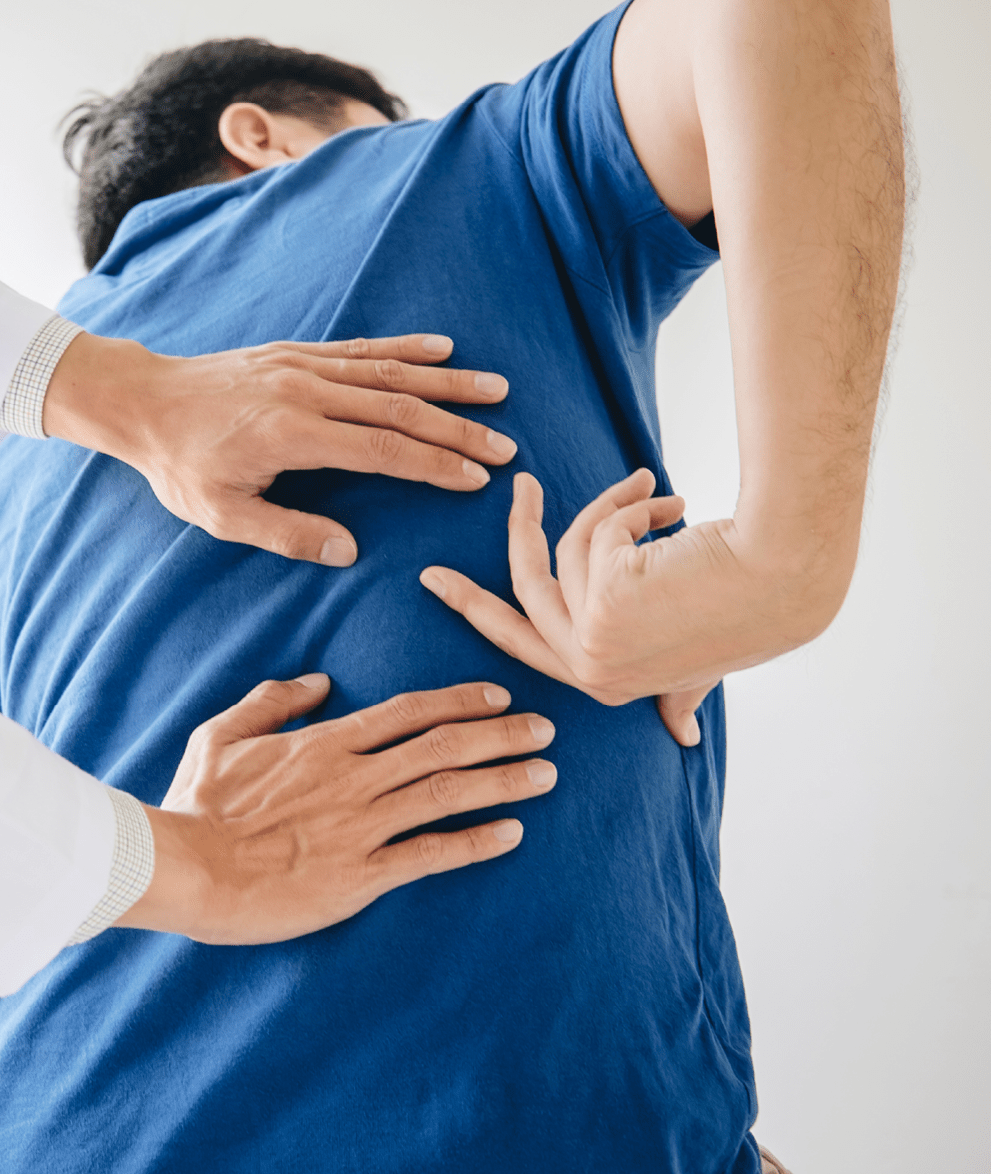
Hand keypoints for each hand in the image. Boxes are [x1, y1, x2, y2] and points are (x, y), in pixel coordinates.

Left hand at [43, 332, 516, 566]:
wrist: (142, 401)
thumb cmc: (180, 464)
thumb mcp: (220, 514)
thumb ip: (286, 533)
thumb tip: (348, 550)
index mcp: (290, 434)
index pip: (379, 450)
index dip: (432, 465)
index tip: (476, 479)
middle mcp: (304, 392)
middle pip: (397, 407)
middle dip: (456, 428)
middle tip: (507, 447)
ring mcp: (302, 366)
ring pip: (388, 372)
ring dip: (446, 383)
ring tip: (497, 392)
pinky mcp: (296, 353)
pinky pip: (361, 348)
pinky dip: (405, 348)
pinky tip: (443, 348)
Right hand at [116, 675, 555, 944]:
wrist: (186, 867)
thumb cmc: (198, 803)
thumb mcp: (221, 734)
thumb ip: (271, 701)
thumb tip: (316, 682)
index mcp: (324, 743)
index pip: (407, 712)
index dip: (459, 701)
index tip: (499, 696)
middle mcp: (354, 778)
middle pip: (444, 746)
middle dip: (502, 735)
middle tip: (547, 729)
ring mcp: (361, 826)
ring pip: (448, 793)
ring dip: (503, 781)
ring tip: (546, 773)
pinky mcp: (361, 876)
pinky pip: (432, 854)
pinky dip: (476, 842)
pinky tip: (512, 833)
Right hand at [418, 470, 842, 745]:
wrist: (785, 578)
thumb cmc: (751, 615)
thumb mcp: (701, 665)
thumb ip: (679, 696)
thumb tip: (685, 739)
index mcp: (605, 684)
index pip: (522, 642)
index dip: (480, 608)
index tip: (440, 582)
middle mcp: (592, 669)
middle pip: (520, 594)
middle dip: (512, 536)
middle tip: (518, 487)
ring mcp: (593, 639)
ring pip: (568, 547)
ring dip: (615, 508)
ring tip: (658, 489)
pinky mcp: (601, 601)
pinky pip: (596, 532)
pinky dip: (635, 507)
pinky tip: (676, 505)